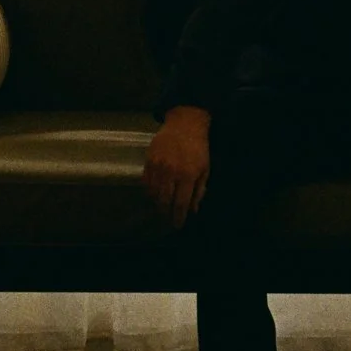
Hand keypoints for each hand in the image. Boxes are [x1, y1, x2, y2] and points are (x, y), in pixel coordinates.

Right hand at [143, 105, 211, 228]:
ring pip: (153, 193)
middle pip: (164, 201)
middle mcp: (171, 172)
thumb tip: (193, 210)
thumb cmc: (198, 148)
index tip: (177, 225)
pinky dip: (149, 191)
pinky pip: (145, 182)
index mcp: (188, 175)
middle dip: (166, 212)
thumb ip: (199, 191)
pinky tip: (154, 193)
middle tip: (168, 217)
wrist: (184, 125)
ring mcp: (158, 166)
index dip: (178, 217)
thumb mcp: (205, 169)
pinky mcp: (149, 160)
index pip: (180, 203)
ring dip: (157, 203)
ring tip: (162, 206)